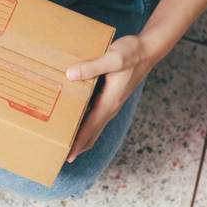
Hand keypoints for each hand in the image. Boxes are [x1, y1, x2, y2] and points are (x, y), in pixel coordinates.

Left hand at [65, 35, 153, 162]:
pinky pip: (93, 115)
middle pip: (91, 134)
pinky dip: (82, 123)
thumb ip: (92, 66)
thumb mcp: (113, 58)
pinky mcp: (108, 97)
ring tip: (61, 142)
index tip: (66, 156)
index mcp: (109, 103)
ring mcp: (110, 103)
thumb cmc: (133, 53)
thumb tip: (70, 74)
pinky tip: (70, 119)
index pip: (90, 129)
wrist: (148, 49)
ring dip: (78, 136)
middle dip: (76, 146)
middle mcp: (110, 107)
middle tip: (57, 156)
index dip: (77, 144)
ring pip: (92, 126)